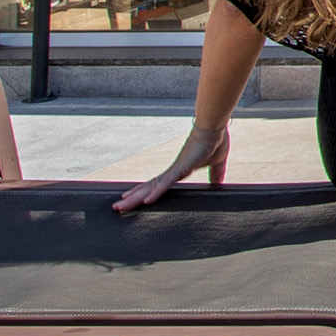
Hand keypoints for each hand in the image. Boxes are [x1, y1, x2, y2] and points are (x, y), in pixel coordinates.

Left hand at [112, 125, 228, 214]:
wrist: (213, 128)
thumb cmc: (213, 142)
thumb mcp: (216, 163)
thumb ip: (216, 174)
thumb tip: (218, 183)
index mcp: (179, 171)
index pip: (157, 185)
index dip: (144, 192)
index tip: (132, 198)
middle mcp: (172, 171)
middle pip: (147, 188)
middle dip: (132, 198)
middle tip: (116, 207)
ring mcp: (174, 170)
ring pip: (150, 188)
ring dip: (135, 198)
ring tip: (120, 207)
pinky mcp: (180, 168)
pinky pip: (165, 183)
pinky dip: (156, 192)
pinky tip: (146, 201)